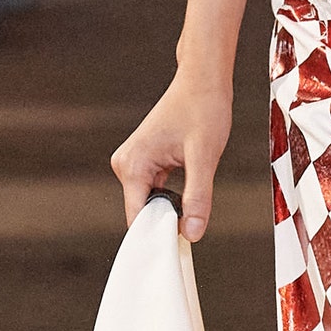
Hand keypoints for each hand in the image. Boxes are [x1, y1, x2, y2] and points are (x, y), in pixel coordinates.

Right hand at [112, 66, 232, 238]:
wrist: (203, 81)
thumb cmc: (203, 110)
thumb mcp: (204, 157)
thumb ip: (198, 197)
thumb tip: (192, 234)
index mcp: (132, 165)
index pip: (137, 219)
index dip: (158, 236)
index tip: (180, 249)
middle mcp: (125, 165)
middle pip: (143, 214)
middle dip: (167, 223)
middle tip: (196, 226)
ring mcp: (133, 164)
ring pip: (151, 204)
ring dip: (172, 210)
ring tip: (194, 203)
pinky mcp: (143, 163)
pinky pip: (155, 193)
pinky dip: (172, 199)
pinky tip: (189, 192)